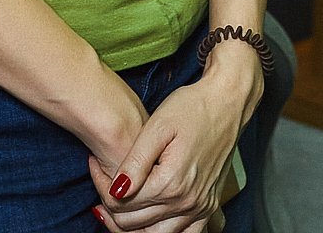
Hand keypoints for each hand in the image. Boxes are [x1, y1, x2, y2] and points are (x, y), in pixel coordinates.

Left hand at [91, 47, 259, 231]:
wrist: (227, 102)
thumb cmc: (192, 108)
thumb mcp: (157, 127)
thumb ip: (135, 162)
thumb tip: (116, 190)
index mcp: (170, 182)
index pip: (120, 202)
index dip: (101, 186)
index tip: (95, 164)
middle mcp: (187, 201)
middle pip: (133, 224)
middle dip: (112, 207)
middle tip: (104, 182)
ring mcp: (200, 207)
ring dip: (133, 225)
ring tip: (120, 201)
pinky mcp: (209, 206)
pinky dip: (163, 232)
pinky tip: (150, 217)